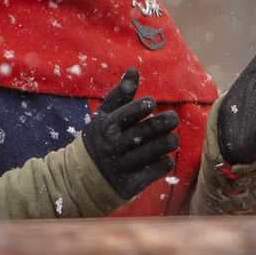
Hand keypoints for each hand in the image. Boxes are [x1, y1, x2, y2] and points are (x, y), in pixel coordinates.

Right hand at [84, 67, 183, 201]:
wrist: (82, 177)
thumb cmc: (101, 139)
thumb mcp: (105, 116)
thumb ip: (121, 94)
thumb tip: (134, 69)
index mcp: (106, 128)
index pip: (123, 116)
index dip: (138, 108)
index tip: (151, 103)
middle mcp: (112, 147)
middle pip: (141, 134)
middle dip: (160, 124)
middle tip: (173, 118)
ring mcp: (119, 167)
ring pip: (149, 153)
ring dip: (166, 143)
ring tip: (173, 138)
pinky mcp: (128, 185)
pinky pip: (150, 174)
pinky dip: (162, 164)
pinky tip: (167, 157)